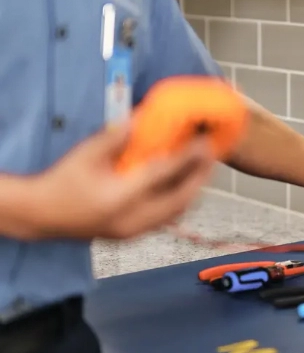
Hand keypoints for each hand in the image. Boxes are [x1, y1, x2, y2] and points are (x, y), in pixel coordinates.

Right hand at [30, 123, 213, 239]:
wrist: (42, 216)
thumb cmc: (62, 182)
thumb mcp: (85, 154)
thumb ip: (115, 137)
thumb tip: (143, 117)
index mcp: (119, 198)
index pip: (162, 175)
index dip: (188, 158)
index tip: (204, 142)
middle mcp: (132, 219)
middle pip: (180, 199)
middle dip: (200, 176)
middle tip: (212, 154)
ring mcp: (135, 231)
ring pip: (178, 212)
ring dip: (194, 189)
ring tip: (203, 168)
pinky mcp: (134, 235)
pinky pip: (168, 218)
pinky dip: (181, 200)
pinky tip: (185, 184)